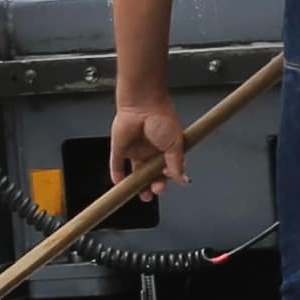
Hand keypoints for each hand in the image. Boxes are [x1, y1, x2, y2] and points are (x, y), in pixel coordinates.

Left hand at [106, 85, 185, 204]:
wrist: (142, 104)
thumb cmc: (161, 117)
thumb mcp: (176, 143)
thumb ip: (178, 163)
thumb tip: (183, 179)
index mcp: (166, 149)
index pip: (166, 170)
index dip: (166, 178)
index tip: (166, 181)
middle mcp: (150, 151)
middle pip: (151, 175)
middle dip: (153, 186)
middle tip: (154, 190)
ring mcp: (135, 150)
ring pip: (135, 173)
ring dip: (138, 185)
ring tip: (142, 194)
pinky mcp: (120, 148)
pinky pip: (117, 165)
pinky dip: (118, 175)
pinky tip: (120, 184)